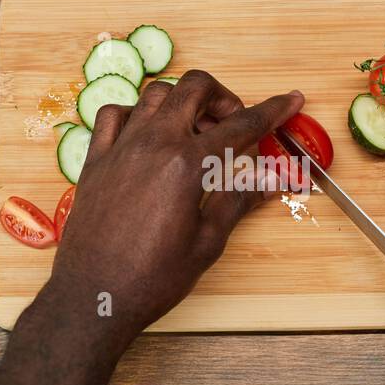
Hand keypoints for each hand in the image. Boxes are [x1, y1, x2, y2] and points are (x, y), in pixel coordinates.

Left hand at [50, 71, 303, 345]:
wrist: (93, 296)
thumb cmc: (153, 278)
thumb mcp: (207, 242)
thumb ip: (237, 201)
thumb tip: (269, 181)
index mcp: (187, 164)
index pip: (241, 126)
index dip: (272, 112)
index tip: (290, 101)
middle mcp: (152, 144)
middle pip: (194, 88)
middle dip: (223, 97)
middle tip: (234, 125)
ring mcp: (120, 148)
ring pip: (155, 94)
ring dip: (183, 102)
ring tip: (194, 131)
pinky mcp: (95, 160)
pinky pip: (114, 114)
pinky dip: (136, 114)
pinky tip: (148, 136)